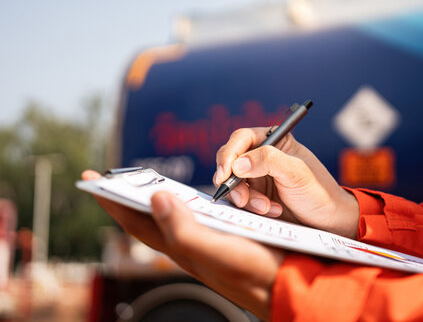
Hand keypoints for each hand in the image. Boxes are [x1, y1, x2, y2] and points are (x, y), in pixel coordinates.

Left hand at [82, 170, 282, 320]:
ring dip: (150, 199)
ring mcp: (203, 243)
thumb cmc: (255, 271)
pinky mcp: (220, 238)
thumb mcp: (218, 251)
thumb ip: (185, 230)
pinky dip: (179, 203)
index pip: (134, 221)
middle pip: (146, 219)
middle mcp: (186, 245)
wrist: (287, 286)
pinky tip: (186, 199)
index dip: (111, 200)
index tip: (91, 179)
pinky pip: (189, 217)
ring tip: (140, 185)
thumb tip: (156, 199)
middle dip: (125, 198)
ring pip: (168, 218)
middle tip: (111, 178)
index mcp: (181, 247)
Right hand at [214, 128, 358, 238]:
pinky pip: (240, 200)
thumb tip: (238, 163)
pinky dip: (251, 207)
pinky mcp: (255, 196)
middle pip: (231, 161)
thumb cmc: (319, 191)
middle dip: (234, 181)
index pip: (241, 138)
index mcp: (274, 141)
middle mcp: (262, 157)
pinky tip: (272, 211)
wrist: (328, 221)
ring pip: (233, 183)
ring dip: (246, 198)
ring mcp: (256, 177)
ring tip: (267, 208)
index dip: (230, 154)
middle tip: (243, 199)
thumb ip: (268, 161)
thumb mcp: (296, 172)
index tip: (226, 173)